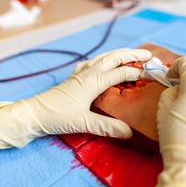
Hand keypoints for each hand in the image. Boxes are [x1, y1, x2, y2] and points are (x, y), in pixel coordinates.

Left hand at [0, 48, 151, 148]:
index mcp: (93, 81)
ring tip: (131, 55)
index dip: (139, 72)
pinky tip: (101, 63)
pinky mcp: (73, 79)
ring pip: (103, 57)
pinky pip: (92, 63)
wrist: (32, 114)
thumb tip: (130, 132)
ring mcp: (80, 74)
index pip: (122, 72)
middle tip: (149, 54)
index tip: (153, 75)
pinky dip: (103, 60)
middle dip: (132, 54)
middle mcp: (88, 73)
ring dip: (119, 54)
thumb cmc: (57, 117)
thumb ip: (108, 127)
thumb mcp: (84, 123)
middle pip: (114, 57)